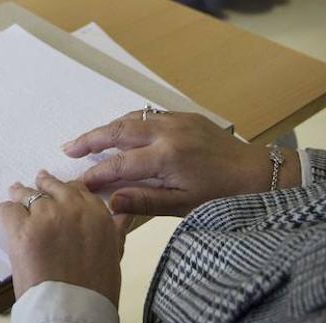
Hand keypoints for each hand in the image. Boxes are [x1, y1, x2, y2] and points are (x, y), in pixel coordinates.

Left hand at [0, 170, 132, 306]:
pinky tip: (4, 213)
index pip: (78, 189)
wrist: (72, 310)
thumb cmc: (97, 289)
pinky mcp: (22, 229)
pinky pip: (8, 210)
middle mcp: (72, 207)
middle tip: (37, 183)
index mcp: (97, 213)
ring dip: (21, 194)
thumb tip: (124, 213)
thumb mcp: (114, 254)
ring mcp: (45, 216)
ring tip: (15, 193)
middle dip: (44, 185)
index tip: (58, 193)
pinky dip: (5, 211)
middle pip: (52, 187)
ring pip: (28, 195)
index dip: (66, 190)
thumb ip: (116, 229)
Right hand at [62, 111, 300, 216]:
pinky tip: (120, 131)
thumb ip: (144, 201)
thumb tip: (110, 202)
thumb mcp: (182, 205)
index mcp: (166, 158)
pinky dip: (128, 122)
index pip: (119, 165)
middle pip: (118, 132)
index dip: (95, 174)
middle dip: (90, 139)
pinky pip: (148, 115)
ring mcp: (176, 121)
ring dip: (107, 128)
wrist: (257, 173)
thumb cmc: (220, 195)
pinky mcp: (184, 116)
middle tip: (68, 147)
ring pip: (131, 119)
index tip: (78, 183)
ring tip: (88, 139)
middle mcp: (168, 133)